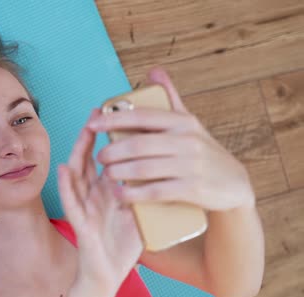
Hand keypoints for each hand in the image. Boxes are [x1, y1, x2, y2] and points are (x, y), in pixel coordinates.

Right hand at [57, 109, 143, 291]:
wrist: (109, 275)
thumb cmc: (122, 245)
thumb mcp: (137, 212)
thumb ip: (144, 191)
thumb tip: (167, 169)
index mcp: (107, 191)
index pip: (107, 157)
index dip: (110, 136)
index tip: (118, 114)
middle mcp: (93, 195)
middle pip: (89, 159)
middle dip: (93, 135)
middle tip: (100, 112)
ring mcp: (84, 207)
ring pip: (76, 175)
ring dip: (78, 152)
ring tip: (84, 130)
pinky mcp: (80, 224)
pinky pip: (71, 203)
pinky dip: (66, 186)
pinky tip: (64, 170)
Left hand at [87, 67, 255, 211]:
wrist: (234, 185)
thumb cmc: (203, 152)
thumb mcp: (190, 123)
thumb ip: (170, 99)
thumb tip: (154, 71)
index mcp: (183, 121)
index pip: (142, 116)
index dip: (114, 119)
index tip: (93, 123)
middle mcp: (187, 141)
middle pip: (139, 144)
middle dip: (113, 150)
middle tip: (99, 157)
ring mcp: (191, 165)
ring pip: (145, 167)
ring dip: (119, 171)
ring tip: (106, 174)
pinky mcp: (193, 189)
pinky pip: (156, 191)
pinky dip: (134, 193)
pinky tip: (120, 194)